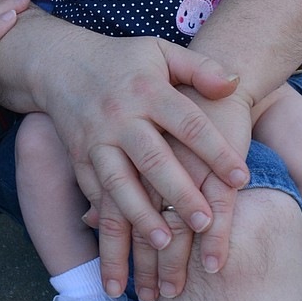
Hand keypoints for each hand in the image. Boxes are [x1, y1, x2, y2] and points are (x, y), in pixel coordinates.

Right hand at [38, 29, 248, 297]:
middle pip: (152, 159)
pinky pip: (95, 194)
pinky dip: (108, 224)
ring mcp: (96, 140)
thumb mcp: (162, 52)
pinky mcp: (79, 159)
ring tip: (164, 244)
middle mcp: (120, 117)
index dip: (215, 150)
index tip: (241, 179)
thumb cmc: (125, 61)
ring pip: (118, 184)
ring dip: (140, 216)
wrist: (60, 63)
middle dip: (179, 193)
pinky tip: (122, 249)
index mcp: (148, 90)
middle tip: (206, 224)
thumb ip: (201, 67)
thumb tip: (235, 84)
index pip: (188, 123)